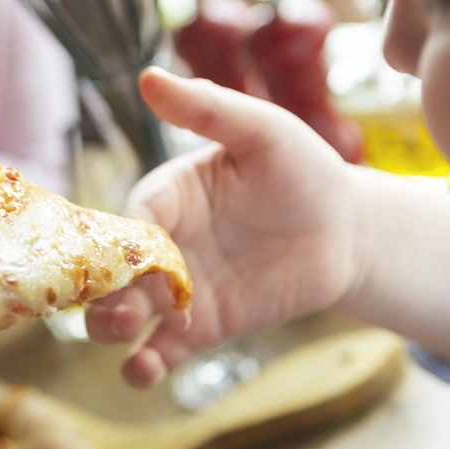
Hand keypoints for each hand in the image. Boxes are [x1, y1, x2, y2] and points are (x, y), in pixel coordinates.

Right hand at [86, 67, 363, 387]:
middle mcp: (160, 248)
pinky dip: (142, 367)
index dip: (115, 244)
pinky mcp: (199, 330)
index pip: (125, 224)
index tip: (115, 260)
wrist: (346, 232)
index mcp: (164, 200)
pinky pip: (159, 352)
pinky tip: (145, 372)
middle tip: (119, 308)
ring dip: (110, 329)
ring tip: (126, 335)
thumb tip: (149, 77)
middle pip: (110, 277)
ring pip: (122, 318)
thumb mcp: (260, 131)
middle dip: (103, 294)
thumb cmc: (302, 171)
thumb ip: (208, 110)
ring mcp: (175, 293)